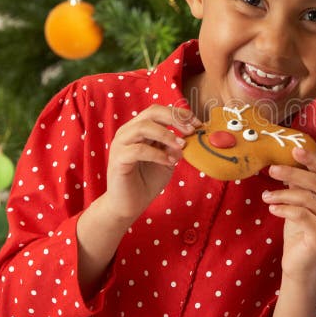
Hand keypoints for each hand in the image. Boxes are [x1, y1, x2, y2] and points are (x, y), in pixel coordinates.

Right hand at [104, 104, 199, 222]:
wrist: (129, 205)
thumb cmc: (147, 180)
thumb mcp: (167, 160)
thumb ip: (175, 146)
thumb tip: (190, 136)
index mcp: (139, 128)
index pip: (159, 111)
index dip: (180, 114)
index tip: (198, 124)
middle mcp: (128, 132)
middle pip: (151, 112)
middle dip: (175, 119)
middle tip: (190, 131)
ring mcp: (120, 144)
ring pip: (143, 127)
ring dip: (166, 135)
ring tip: (180, 147)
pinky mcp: (118, 159)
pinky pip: (138, 150)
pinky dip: (157, 154)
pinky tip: (168, 161)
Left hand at [263, 148, 315, 281]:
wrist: (301, 263)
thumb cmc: (301, 232)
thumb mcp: (300, 203)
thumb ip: (300, 185)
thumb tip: (288, 163)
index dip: (311, 160)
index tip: (294, 150)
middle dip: (292, 173)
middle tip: (272, 169)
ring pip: (307, 199)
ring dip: (283, 194)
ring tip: (266, 196)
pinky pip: (302, 215)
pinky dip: (284, 209)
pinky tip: (272, 209)